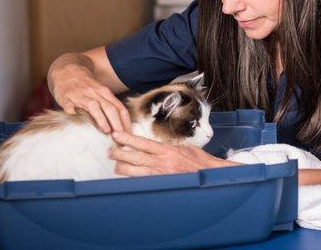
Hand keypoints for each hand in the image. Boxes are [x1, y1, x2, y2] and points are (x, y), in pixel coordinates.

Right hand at [51, 64, 130, 133]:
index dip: (125, 122)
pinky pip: (71, 108)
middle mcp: (94, 93)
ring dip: (101, 119)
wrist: (66, 71)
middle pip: (110, 108)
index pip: (119, 108)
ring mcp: (80, 95)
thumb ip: (109, 105)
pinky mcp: (66, 99)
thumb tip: (122, 125)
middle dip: (117, 123)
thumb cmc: (86, 85)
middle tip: (121, 136)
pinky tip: (79, 126)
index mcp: (105, 92)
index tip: (128, 135)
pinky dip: (75, 116)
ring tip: (106, 131)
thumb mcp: (100, 91)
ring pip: (94, 106)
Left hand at [108, 131, 238, 176]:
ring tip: (115, 164)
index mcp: (167, 150)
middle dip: (120, 153)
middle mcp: (162, 161)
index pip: (142, 142)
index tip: (117, 135)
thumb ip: (168, 148)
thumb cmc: (199, 162)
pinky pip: (143, 182)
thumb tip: (156, 146)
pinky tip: (127, 178)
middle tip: (110, 150)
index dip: (128, 139)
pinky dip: (134, 180)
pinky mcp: (162, 185)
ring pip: (136, 171)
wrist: (210, 175)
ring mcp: (161, 174)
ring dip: (123, 167)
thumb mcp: (184, 148)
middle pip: (135, 156)